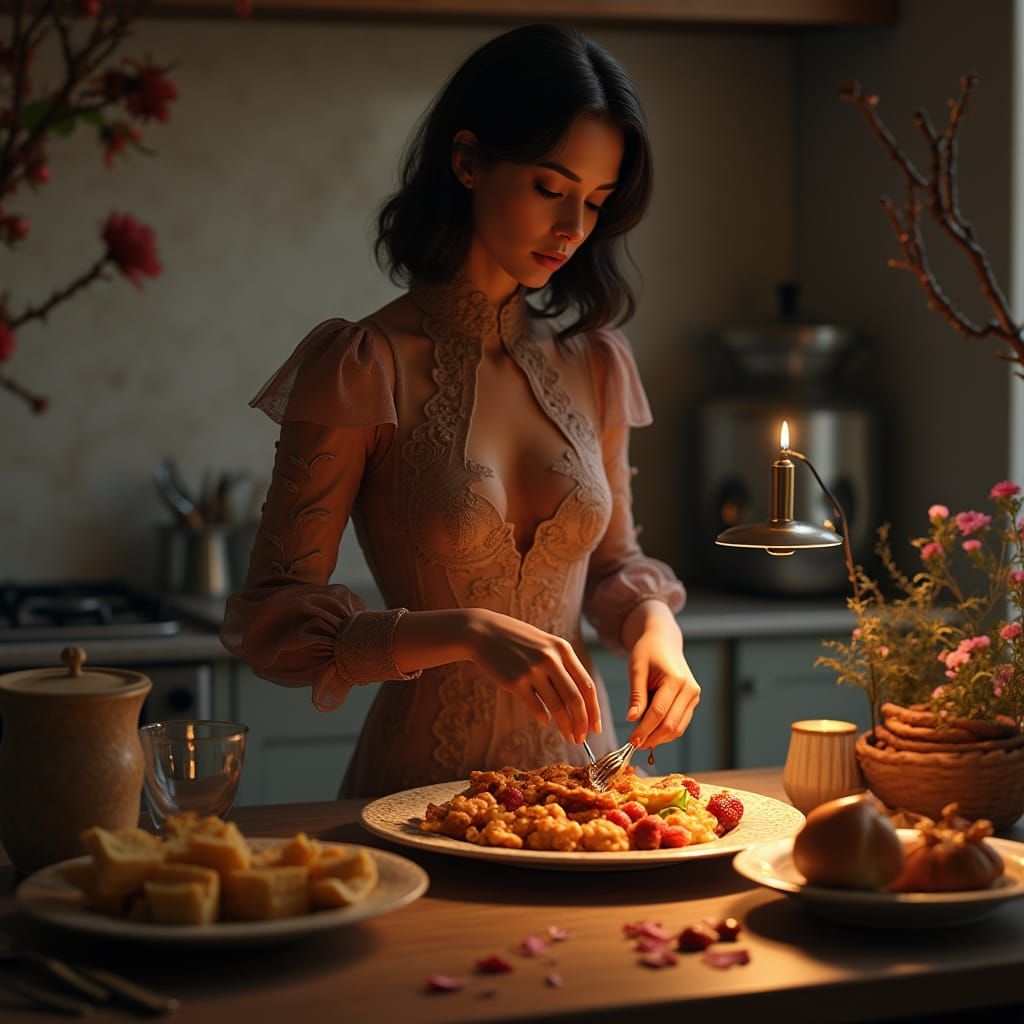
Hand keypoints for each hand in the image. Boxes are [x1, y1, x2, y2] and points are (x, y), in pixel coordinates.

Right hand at [467, 609, 601, 743]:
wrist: (484, 632)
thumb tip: (580, 702)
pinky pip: (536, 707)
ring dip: (565, 726)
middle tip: (582, 739)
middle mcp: (551, 659)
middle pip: (575, 699)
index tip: (596, 727)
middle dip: (582, 723)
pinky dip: (543, 718)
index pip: (587, 686)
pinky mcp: (515, 681)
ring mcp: (533, 670)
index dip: (594, 710)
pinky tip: (545, 721)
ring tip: (569, 737)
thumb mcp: (546, 645)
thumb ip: (563, 667)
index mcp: (563, 650)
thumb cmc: (519, 641)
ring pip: (557, 706)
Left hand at [622, 602, 699, 747]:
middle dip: (652, 737)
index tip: (630, 741)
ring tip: (640, 741)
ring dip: (660, 738)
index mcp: (676, 680)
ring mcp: (694, 696)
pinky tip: (651, 733)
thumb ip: (636, 695)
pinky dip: (666, 731)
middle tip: (634, 745)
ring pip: (678, 728)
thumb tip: (632, 719)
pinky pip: (680, 723)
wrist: (664, 641)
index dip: (644, 730)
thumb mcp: (637, 669)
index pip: (659, 713)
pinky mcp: (692, 701)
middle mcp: (690, 689)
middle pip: (671, 724)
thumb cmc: (647, 652)